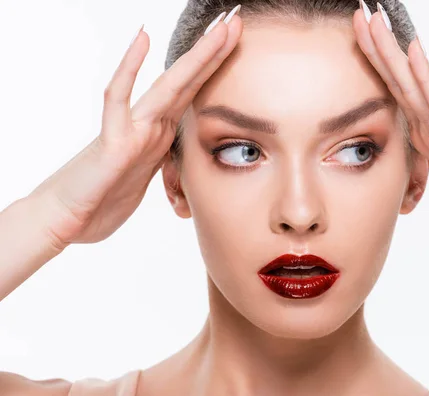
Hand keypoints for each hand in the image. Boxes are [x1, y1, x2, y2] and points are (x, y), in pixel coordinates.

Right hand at [29, 11, 242, 249]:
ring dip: (196, 56)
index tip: (238, 44)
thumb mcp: (148, 180)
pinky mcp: (113, 142)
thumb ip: (165, 160)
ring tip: (219, 27)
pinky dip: (130, 69)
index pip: (195, 96)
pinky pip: (119, 100)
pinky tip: (142, 38)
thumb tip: (183, 153)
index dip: (218, 70)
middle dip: (216, 51)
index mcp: (161, 135)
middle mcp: (150, 126)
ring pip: (168, 85)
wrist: (66, 219)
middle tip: (238, 19)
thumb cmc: (103, 200)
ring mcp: (132, 129)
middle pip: (189, 82)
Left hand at [352, 4, 428, 235]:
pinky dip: (424, 77)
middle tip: (360, 11)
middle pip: (398, 79)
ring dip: (391, 51)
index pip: (394, 90)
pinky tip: (412, 49)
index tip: (357, 34)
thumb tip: (423, 146)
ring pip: (412, 84)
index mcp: (425, 130)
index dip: (374, 62)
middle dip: (376, 45)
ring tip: (376, 18)